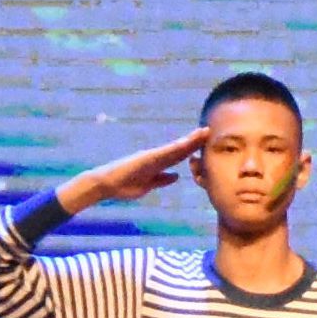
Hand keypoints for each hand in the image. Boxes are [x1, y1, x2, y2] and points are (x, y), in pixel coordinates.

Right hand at [60, 130, 209, 218]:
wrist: (106, 185)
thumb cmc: (124, 186)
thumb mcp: (149, 185)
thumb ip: (162, 180)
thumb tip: (176, 176)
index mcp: (158, 164)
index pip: (180, 155)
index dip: (194, 149)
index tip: (207, 142)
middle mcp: (156, 157)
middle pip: (180, 148)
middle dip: (196, 141)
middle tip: (210, 130)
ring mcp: (151, 157)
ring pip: (175, 148)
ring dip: (190, 140)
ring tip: (204, 131)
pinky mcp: (145, 159)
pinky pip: (163, 153)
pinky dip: (175, 148)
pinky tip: (186, 144)